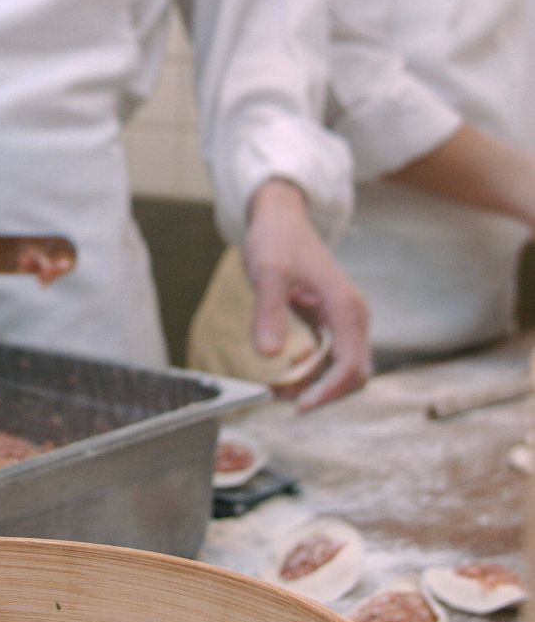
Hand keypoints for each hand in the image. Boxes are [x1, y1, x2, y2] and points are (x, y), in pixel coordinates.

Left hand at [243, 179, 370, 408]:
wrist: (280, 216)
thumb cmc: (277, 239)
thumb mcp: (268, 272)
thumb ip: (268, 312)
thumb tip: (268, 356)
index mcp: (346, 308)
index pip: (352, 365)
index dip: (329, 391)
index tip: (300, 405)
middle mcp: (353, 316)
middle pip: (353, 374)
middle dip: (322, 392)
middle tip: (282, 398)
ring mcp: (344, 319)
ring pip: (341, 369)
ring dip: (315, 384)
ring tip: (277, 388)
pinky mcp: (331, 320)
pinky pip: (330, 357)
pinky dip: (312, 370)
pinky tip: (288, 368)